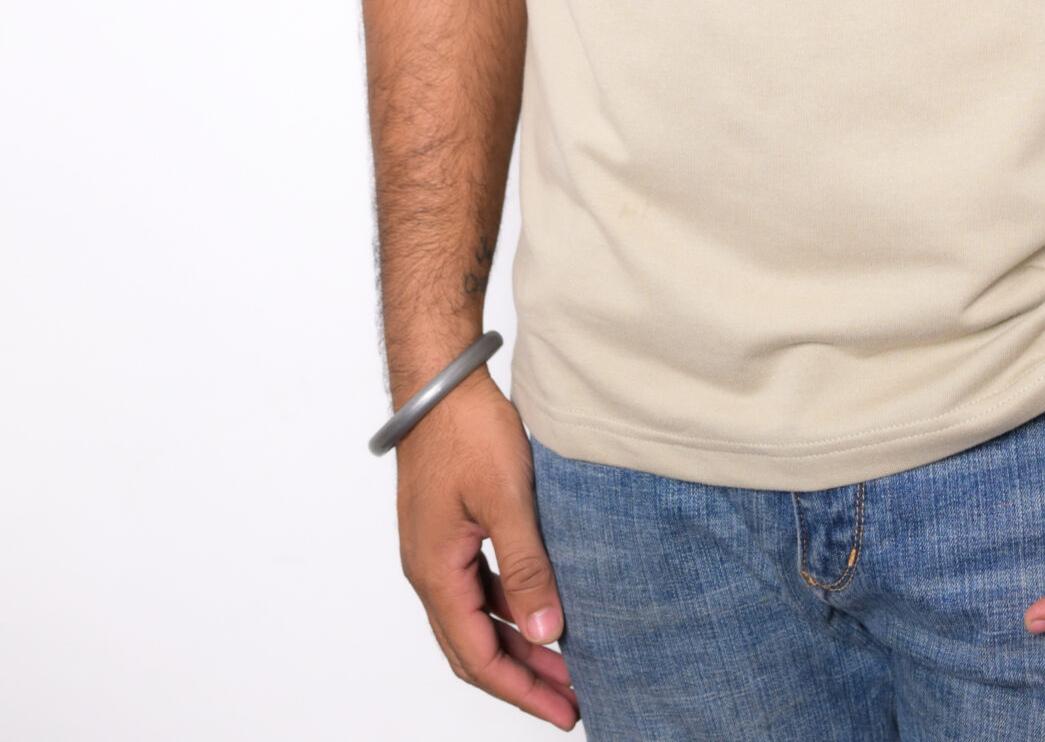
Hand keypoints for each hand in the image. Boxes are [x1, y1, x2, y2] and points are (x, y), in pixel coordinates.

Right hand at [394, 367, 578, 727]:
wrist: (440, 380)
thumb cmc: (467, 430)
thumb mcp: (506, 500)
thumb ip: (526, 569)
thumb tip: (548, 635)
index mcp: (436, 572)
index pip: (478, 657)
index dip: (521, 690)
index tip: (564, 710)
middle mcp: (429, 570)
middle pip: (474, 648)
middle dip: (522, 680)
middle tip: (570, 701)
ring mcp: (436, 550)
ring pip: (476, 620)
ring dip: (517, 645)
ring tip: (564, 664)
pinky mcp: (448, 530)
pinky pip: (477, 588)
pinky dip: (508, 609)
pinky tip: (539, 609)